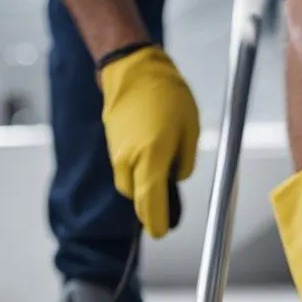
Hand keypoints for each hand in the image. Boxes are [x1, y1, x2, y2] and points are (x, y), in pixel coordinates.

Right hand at [99, 45, 198, 238]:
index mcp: (151, 157)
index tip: (161, 232)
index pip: (151, 203)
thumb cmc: (165, 94)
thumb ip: (185, 161)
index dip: (156, 222)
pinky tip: (150, 159)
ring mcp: (116, 153)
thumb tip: (176, 178)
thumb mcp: (190, 129)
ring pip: (129, 185)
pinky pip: (124, 170)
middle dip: (150, 208)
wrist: (132, 70)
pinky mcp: (112, 146)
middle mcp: (128, 160)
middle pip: (137, 199)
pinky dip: (136, 173)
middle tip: (164, 214)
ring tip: (160, 177)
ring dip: (143, 189)